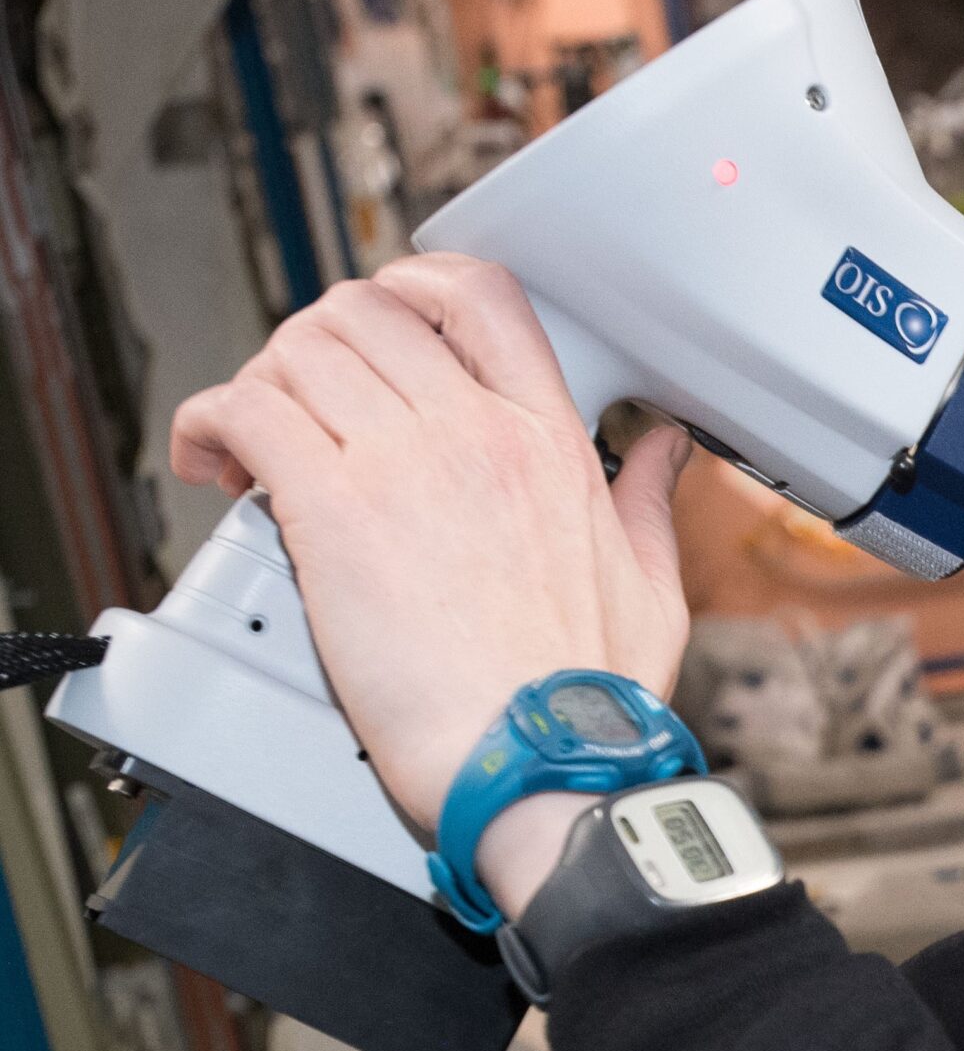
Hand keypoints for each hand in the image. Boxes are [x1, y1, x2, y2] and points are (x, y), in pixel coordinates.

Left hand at [168, 254, 692, 915]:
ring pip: (298, 350)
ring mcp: (403, 466)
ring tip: (252, 438)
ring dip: (261, 380)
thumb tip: (664, 452)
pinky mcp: (333, 512)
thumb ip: (649, 502)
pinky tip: (213, 461)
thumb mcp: (652, 588)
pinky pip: (244, 412)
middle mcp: (476, 435)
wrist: (541, 763)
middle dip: (318, 342)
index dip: (415, 287)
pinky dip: (212, 423)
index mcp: (550, 445)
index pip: (480, 298)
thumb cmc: (590, 702)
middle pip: (367, 312)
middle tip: (305, 395)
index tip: (388, 320)